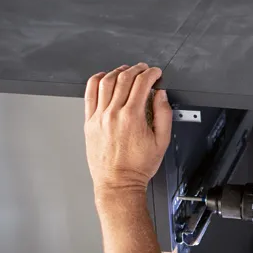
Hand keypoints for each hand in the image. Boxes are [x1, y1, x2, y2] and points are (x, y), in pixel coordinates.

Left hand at [84, 63, 172, 196]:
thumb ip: (163, 115)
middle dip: (137, 70)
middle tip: (144, 70)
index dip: (151, 74)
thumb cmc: (138, 166)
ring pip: (105, 82)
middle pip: (124, 79)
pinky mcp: (89, 121)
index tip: (156, 73)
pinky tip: (103, 77)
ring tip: (126, 71)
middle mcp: (113, 114)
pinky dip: (96, 81)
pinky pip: (89, 93)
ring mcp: (99, 117)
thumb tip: (161, 96)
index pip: (142, 84)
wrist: (118, 182)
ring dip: (118, 72)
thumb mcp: (161, 142)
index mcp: (133, 117)